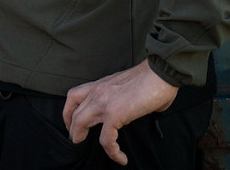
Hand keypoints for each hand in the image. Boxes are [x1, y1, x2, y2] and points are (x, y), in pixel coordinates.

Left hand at [62, 59, 177, 164]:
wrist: (160, 72)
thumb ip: (125, 97)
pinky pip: (106, 139)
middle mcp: (98, 91)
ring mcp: (104, 101)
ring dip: (81, 137)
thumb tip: (136, 108)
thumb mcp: (128, 86)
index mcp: (101, 84)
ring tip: (92, 149)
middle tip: (77, 139)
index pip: (74, 96)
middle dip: (72, 128)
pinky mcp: (114, 113)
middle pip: (73, 111)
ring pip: (80, 123)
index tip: (72, 123)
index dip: (69, 112)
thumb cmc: (152, 78)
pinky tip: (121, 158)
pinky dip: (112, 152)